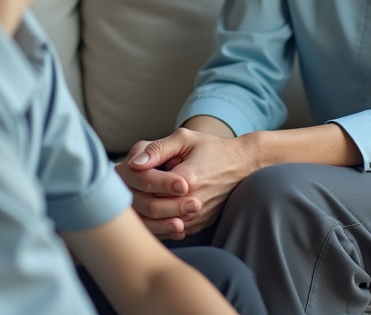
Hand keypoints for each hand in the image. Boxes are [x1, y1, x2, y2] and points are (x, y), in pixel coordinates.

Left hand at [115, 128, 260, 239]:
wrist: (241, 164)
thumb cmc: (210, 148)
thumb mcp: (184, 139)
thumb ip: (157, 149)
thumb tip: (134, 163)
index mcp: (187, 180)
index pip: (148, 189)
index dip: (135, 183)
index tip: (129, 173)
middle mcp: (194, 203)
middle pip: (152, 210)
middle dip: (138, 198)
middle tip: (129, 188)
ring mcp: (198, 217)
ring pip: (161, 225)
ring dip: (147, 215)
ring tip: (139, 198)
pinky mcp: (200, 224)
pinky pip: (173, 231)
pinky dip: (159, 223)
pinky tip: (153, 211)